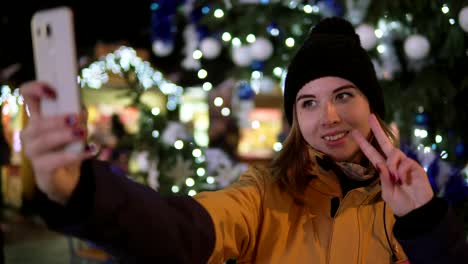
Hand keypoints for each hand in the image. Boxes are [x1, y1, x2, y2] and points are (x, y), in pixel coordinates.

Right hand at [20, 81, 93, 204]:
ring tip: (83, 133)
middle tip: (78, 119)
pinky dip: (75, 155)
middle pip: (38, 123)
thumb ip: (77, 116)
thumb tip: (81, 110)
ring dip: (65, 136)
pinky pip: (54, 161)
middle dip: (58, 120)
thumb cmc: (68, 147)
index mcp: (38, 117)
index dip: (35, 89)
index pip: (27, 96)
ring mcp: (32, 151)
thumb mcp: (76, 128)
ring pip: (44, 141)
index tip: (54, 91)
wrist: (65, 176)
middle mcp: (31, 133)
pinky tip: (91, 150)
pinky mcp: (40, 168)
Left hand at [351, 114, 433, 216]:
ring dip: (392, 165)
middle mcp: (394, 163)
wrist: (416, 211)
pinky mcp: (415, 167)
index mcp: (384, 169)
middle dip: (377, 130)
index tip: (354, 132)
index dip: (364, 143)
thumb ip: (383, 179)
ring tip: (396, 179)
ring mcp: (405, 164)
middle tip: (370, 116)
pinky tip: (403, 179)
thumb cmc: (400, 203)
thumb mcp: (387, 193)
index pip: (372, 153)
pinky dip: (402, 171)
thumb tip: (381, 164)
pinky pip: (405, 162)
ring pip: (394, 154)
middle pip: (385, 143)